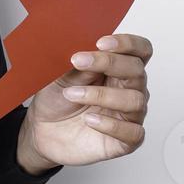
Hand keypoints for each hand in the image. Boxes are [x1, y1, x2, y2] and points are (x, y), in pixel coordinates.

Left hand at [16, 32, 152, 171]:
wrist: (43, 131)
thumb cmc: (56, 101)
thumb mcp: (61, 76)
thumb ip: (79, 63)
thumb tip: (86, 48)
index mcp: (118, 69)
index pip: (140, 50)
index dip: (127, 43)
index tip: (101, 42)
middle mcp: (129, 89)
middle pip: (137, 70)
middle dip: (108, 62)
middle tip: (78, 61)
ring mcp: (129, 115)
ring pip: (134, 100)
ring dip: (101, 95)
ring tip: (73, 94)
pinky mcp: (125, 140)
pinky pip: (133, 133)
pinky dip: (111, 125)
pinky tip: (89, 120)